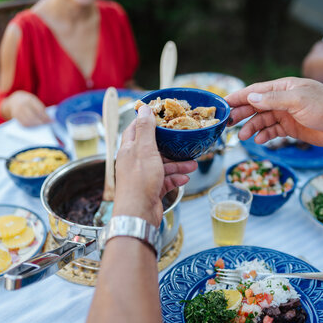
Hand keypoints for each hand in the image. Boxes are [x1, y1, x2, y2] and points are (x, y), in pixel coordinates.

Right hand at [0, 91, 51, 125]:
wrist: (15, 99)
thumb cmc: (28, 101)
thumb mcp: (34, 101)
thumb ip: (40, 107)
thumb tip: (48, 118)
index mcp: (29, 99)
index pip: (39, 110)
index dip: (46, 116)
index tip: (51, 121)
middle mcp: (22, 105)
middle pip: (33, 116)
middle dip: (41, 122)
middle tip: (47, 125)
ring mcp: (17, 111)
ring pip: (28, 121)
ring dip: (36, 125)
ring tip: (41, 126)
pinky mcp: (15, 116)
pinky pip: (23, 124)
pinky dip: (30, 126)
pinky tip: (35, 126)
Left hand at [114, 105, 196, 226]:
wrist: (138, 214)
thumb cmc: (139, 181)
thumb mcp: (145, 150)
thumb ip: (145, 129)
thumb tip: (143, 108)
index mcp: (129, 150)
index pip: (135, 129)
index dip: (147, 121)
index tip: (161, 115)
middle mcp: (134, 162)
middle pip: (153, 148)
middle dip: (170, 146)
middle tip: (183, 141)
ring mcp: (143, 176)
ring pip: (162, 165)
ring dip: (178, 164)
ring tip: (193, 164)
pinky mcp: (151, 190)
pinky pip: (165, 180)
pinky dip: (175, 178)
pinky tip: (185, 178)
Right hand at [226, 77, 322, 148]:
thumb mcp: (299, 100)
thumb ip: (273, 99)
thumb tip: (250, 96)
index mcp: (284, 86)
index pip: (256, 90)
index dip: (238, 96)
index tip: (223, 103)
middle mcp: (283, 99)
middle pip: (256, 105)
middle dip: (241, 113)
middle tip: (227, 123)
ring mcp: (286, 114)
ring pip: (262, 120)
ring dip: (251, 127)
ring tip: (243, 136)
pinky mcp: (291, 128)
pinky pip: (272, 131)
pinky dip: (264, 135)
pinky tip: (259, 140)